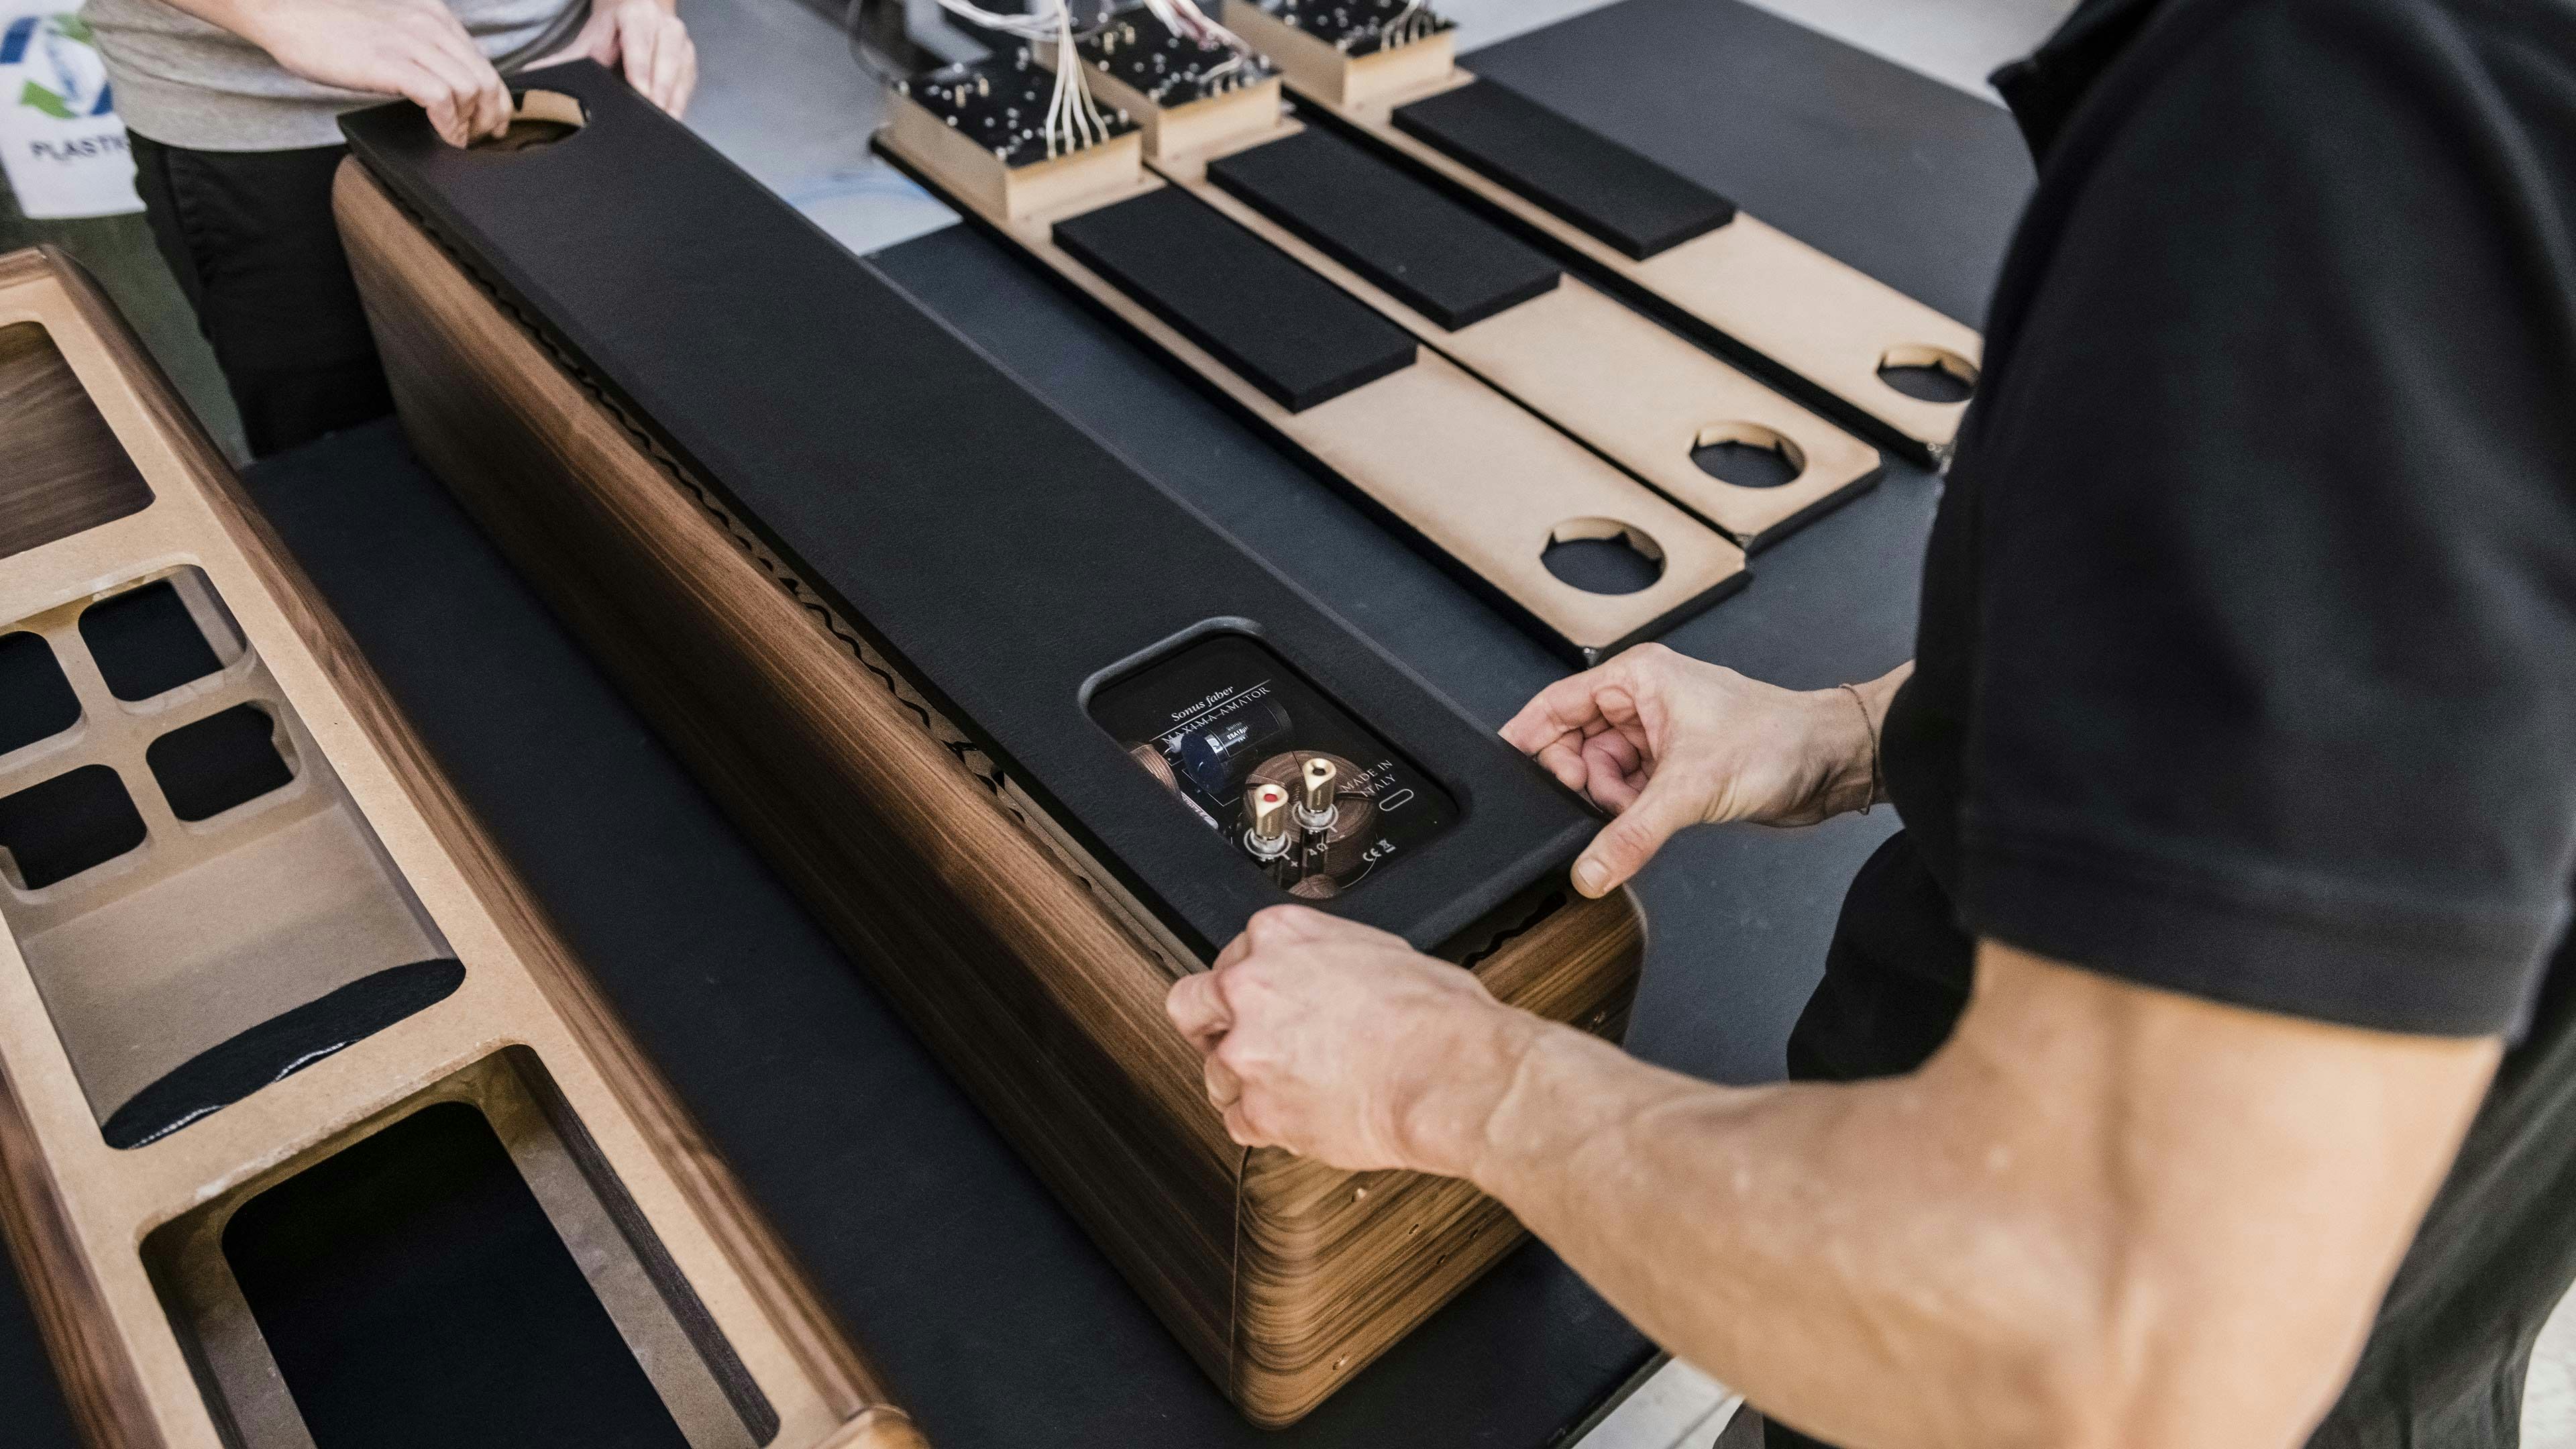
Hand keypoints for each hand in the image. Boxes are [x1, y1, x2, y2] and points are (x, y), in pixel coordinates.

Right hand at [239, 0, 510, 146]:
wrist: (285, 11)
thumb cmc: (330, 26)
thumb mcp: (392, 30)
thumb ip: (423, 50)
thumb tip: (449, 86)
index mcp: (434, 17)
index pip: (484, 63)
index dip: (496, 100)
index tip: (491, 123)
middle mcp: (430, 25)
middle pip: (486, 79)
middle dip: (490, 117)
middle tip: (479, 140)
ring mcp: (411, 42)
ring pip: (471, 89)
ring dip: (470, 124)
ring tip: (458, 141)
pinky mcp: (390, 62)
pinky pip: (441, 98)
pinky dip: (449, 124)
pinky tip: (442, 136)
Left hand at [540, 0, 696, 116]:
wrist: (634, 15)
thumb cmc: (612, 31)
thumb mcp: (589, 40)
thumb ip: (566, 59)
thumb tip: (534, 76)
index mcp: (635, 14)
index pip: (640, 38)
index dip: (640, 65)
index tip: (640, 90)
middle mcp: (663, 24)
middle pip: (668, 54)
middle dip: (662, 85)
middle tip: (655, 111)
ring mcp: (680, 41)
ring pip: (683, 67)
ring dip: (675, 96)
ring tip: (667, 121)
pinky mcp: (689, 60)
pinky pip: (689, 81)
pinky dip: (681, 100)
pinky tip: (673, 119)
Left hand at [1165, 905, 1543, 1175]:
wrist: (1449, 1072)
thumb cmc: (1435, 1015)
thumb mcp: (1381, 951)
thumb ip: (1327, 961)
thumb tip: (1326, 975)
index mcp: (1280, 936)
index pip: (1232, 959)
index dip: (1250, 990)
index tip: (1265, 1005)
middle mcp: (1250, 988)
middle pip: (1191, 1006)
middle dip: (1212, 1026)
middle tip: (1244, 1043)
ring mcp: (1247, 1051)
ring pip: (1213, 1072)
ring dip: (1246, 1083)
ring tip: (1292, 1089)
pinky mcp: (1258, 1110)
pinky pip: (1240, 1123)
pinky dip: (1267, 1126)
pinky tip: (1301, 1116)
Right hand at [1500, 644, 1900, 896]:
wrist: (1831, 763)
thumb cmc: (1777, 740)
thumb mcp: (1690, 788)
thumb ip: (1630, 834)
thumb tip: (1588, 873)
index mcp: (1637, 678)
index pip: (1556, 704)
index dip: (1529, 739)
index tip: (1507, 772)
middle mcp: (1644, 702)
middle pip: (1575, 745)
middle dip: (1584, 782)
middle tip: (1604, 804)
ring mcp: (1659, 736)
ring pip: (1603, 774)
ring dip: (1614, 801)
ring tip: (1645, 809)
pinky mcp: (1676, 768)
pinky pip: (1630, 793)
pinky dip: (1634, 812)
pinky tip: (1655, 819)